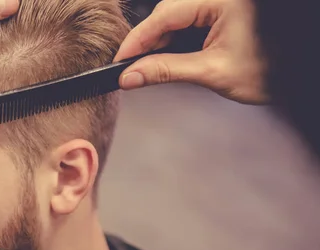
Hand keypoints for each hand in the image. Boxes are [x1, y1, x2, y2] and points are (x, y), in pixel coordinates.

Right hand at [114, 0, 268, 104]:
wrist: (297, 77)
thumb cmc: (269, 70)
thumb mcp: (212, 71)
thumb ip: (167, 71)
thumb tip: (131, 76)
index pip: (165, 14)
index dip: (138, 39)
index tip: (119, 61)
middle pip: (168, 14)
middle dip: (148, 42)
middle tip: (130, 70)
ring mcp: (220, 4)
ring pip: (176, 18)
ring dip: (161, 43)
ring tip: (148, 68)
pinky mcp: (222, 13)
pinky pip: (190, 22)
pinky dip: (176, 41)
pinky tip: (167, 59)